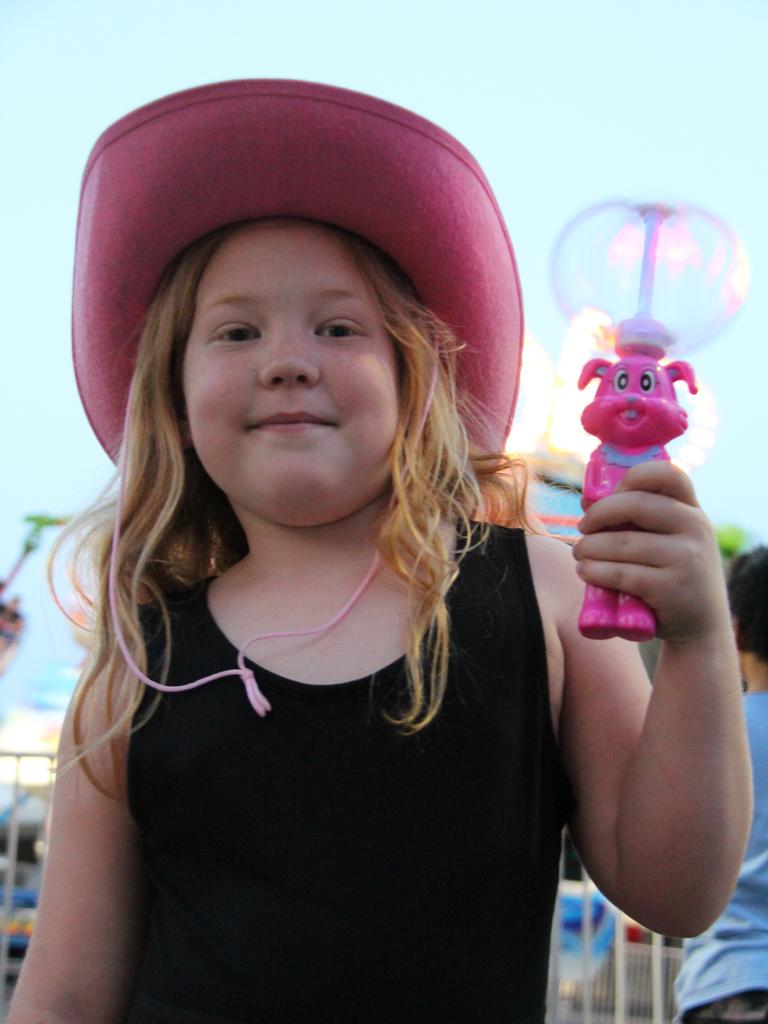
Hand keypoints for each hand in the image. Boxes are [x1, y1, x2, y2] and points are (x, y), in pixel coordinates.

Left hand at [572, 461, 728, 644]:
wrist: (700, 626)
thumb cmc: (672, 575)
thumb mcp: (669, 541)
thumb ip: (637, 519)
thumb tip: (586, 499)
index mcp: (692, 510)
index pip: (667, 474)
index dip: (631, 477)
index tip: (611, 495)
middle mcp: (694, 529)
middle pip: (634, 504)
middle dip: (598, 514)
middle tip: (582, 528)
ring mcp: (686, 558)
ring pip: (621, 542)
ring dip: (589, 547)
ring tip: (579, 553)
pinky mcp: (670, 588)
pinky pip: (621, 573)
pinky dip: (594, 571)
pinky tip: (585, 571)